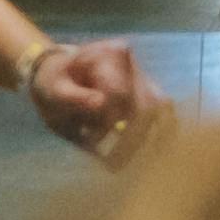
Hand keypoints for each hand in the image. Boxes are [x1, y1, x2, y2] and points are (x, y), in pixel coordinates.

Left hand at [23, 35, 165, 162]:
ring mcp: (146, 80)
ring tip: (129, 163)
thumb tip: (100, 103)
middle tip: (114, 164)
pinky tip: (144, 158)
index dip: (108, 123)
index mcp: (107, 54)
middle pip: (147, 105)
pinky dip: (160, 139)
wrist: (63, 81)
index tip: (90, 140)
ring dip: (150, 142)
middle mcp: (132, 65)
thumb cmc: (55, 85)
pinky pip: (167, 118)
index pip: (119, 94)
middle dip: (131, 139)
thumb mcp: (52, 91)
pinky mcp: (153, 97)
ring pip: (164, 111)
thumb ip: (73, 98)